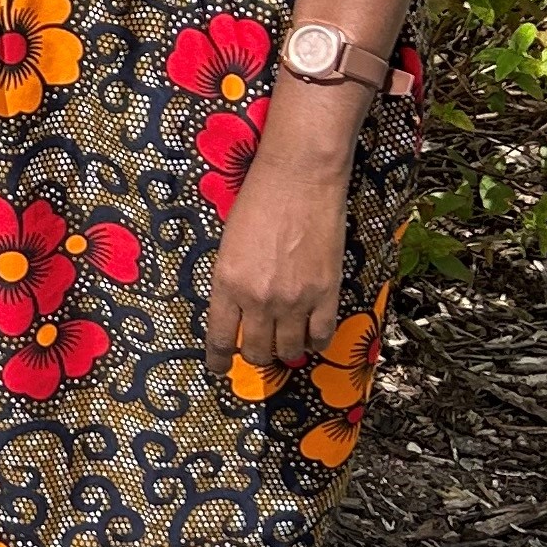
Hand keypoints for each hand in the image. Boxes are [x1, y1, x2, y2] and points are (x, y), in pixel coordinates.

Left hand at [206, 133, 353, 385]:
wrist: (299, 178)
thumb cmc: (258, 201)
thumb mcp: (229, 245)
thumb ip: (232, 282)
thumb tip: (240, 313)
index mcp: (227, 283)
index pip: (220, 338)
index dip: (219, 361)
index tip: (220, 369)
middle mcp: (258, 299)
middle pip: (256, 352)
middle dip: (255, 356)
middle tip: (258, 350)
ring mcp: (295, 299)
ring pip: (289, 350)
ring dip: (285, 351)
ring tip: (286, 342)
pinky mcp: (326, 293)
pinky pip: (322, 336)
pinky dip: (316, 342)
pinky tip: (311, 335)